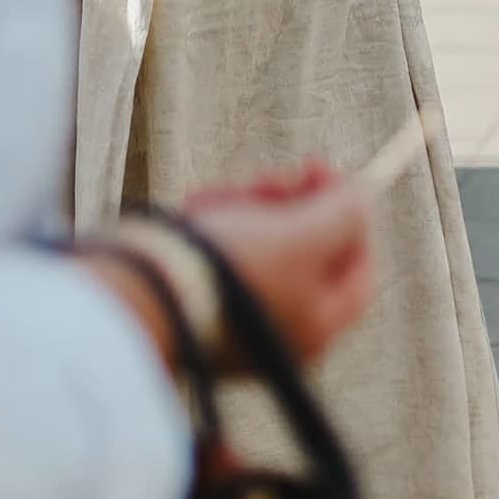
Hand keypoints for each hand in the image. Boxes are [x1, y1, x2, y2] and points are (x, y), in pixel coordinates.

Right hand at [187, 180, 373, 365]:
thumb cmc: (229, 268)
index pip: (357, 266)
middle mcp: (280, 327)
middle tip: (269, 181)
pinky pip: (217, 242)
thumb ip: (344, 214)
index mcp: (316, 327)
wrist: (139, 289)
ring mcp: (237, 311)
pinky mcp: (196, 292)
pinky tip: (196, 212)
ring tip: (218, 203)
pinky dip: (210, 218)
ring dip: (242, 204)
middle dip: (286, 203)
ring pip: (258, 235)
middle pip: (305, 246)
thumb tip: (359, 196)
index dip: (349, 213)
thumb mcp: (303, 236)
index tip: (323, 171)